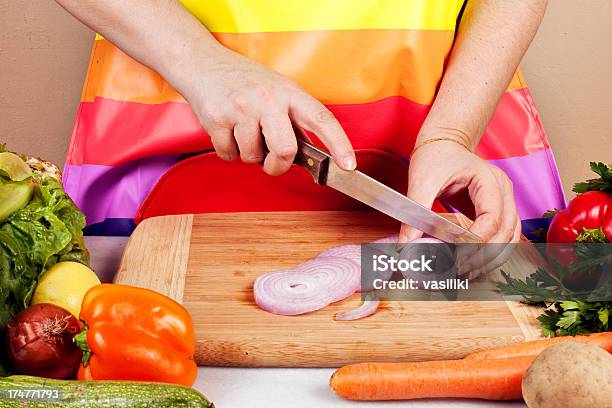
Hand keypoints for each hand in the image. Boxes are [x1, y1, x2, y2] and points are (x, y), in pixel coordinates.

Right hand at [173, 46, 355, 175]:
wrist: (203, 64)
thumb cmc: (245, 82)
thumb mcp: (278, 92)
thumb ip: (294, 121)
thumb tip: (312, 158)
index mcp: (289, 93)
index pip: (321, 119)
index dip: (339, 144)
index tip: (349, 165)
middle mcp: (268, 99)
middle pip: (285, 150)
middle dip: (278, 165)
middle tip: (272, 161)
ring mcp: (241, 108)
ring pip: (253, 157)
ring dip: (248, 154)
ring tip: (243, 132)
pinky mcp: (217, 119)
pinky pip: (229, 155)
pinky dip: (229, 151)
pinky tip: (227, 131)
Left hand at [399, 139, 520, 277]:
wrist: (444, 142)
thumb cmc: (435, 156)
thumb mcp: (421, 181)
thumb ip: (414, 212)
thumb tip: (406, 244)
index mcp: (488, 180)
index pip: (492, 218)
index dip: (477, 242)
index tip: (459, 258)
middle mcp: (502, 190)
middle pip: (506, 231)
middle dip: (486, 255)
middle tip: (462, 271)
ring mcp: (504, 199)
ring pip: (511, 236)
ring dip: (494, 257)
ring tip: (470, 273)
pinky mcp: (498, 208)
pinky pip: (505, 234)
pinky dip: (495, 251)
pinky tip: (477, 263)